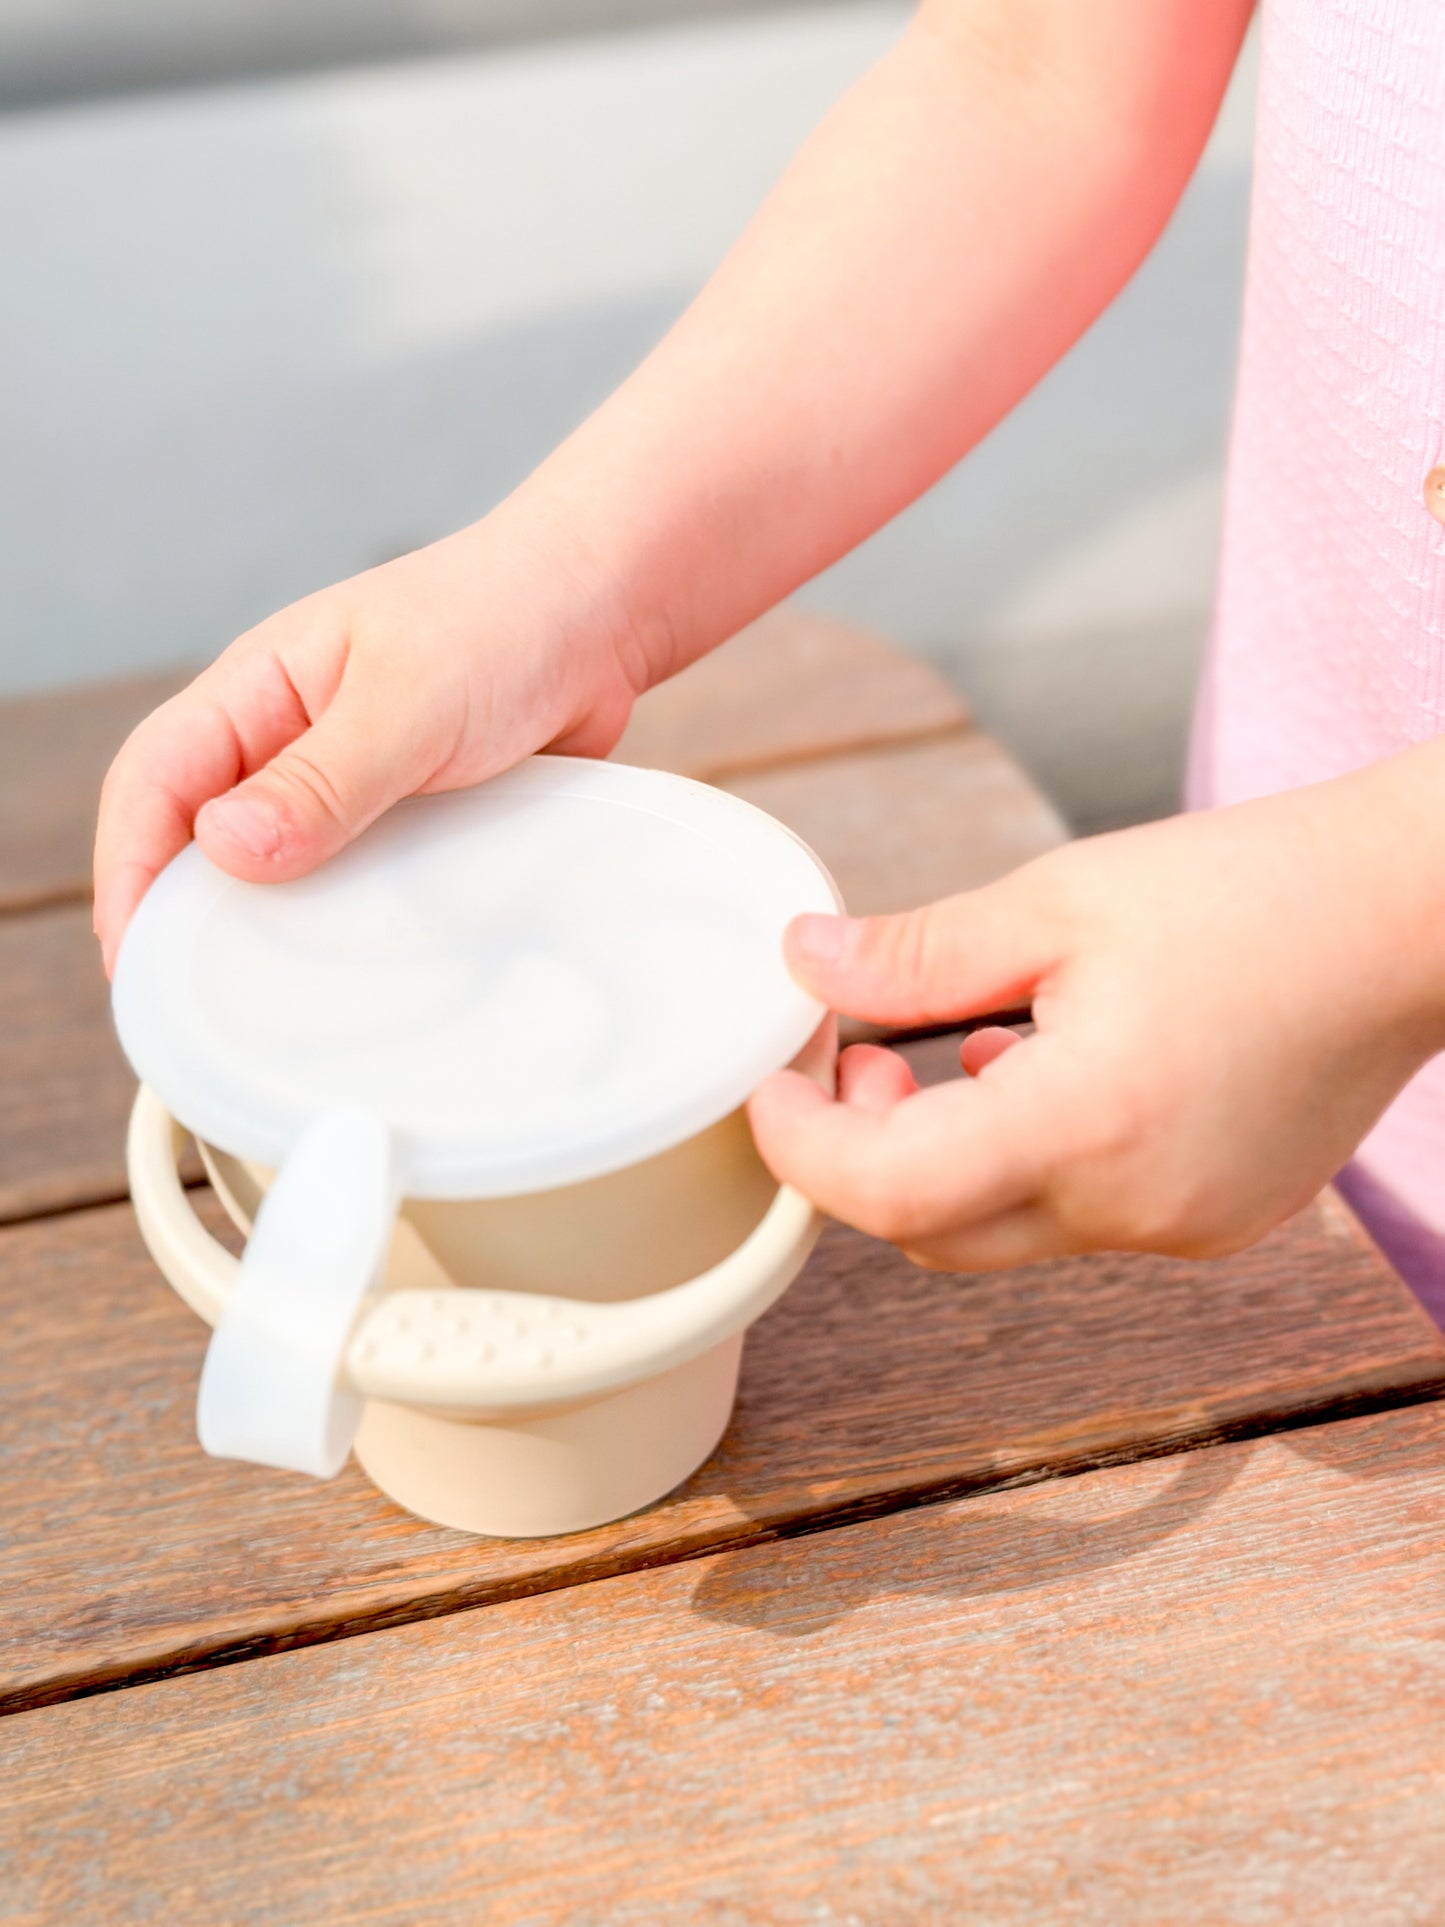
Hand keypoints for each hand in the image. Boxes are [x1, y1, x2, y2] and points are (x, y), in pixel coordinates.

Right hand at [93, 509, 643, 974]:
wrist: (605, 614)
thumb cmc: (504, 618)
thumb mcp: (409, 699)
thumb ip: (323, 777)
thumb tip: (228, 850)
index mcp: (259, 690)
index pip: (154, 781)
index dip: (129, 869)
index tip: (136, 959)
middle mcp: (289, 740)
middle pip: (199, 837)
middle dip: (181, 916)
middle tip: (189, 1007)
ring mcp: (347, 784)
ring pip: (277, 870)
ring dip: (265, 930)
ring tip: (261, 1007)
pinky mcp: (406, 819)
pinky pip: (355, 883)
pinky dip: (345, 927)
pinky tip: (356, 975)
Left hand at [748, 757, 1444, 1269]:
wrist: (1408, 917)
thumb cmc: (1248, 891)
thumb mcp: (1059, 901)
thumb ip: (919, 952)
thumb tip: (804, 963)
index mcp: (1089, 1122)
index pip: (889, 1192)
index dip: (803, 1148)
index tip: (772, 1091)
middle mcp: (1138, 1206)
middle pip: (935, 1232)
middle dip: (871, 1155)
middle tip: (865, 1056)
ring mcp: (1187, 1227)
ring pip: (1008, 1230)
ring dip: (954, 1155)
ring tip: (972, 1042)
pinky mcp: (1221, 1220)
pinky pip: (1084, 1218)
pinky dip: (1036, 1161)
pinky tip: (1054, 1069)